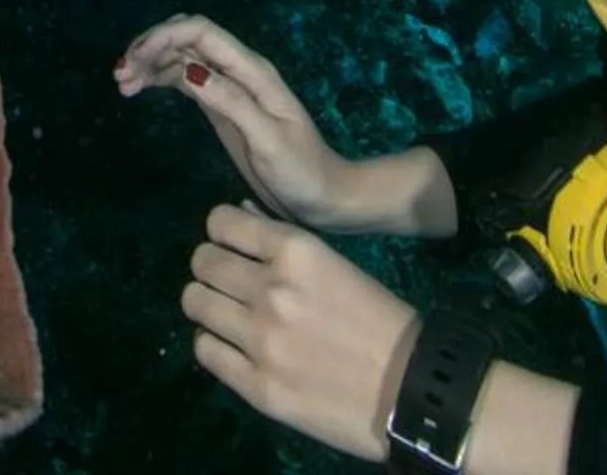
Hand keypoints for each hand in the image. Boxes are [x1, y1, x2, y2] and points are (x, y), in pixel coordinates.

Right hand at [117, 14, 354, 227]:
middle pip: (187, 37)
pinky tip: (140, 90)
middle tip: (120, 76)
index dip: (163, 37)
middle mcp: (238, 71)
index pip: (201, 32)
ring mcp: (228, 88)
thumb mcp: (268, 140)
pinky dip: (160, 79)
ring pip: (181, 58)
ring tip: (122, 84)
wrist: (323, 197)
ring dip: (150, 63)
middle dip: (150, 47)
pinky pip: (185, 80)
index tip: (133, 62)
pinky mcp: (221, 107)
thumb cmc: (301, 171)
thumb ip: (231, 102)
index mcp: (252, 72)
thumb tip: (189, 71)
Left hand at [180, 202, 419, 461]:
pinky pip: (204, 350)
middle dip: (210, 268)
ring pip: (194, 302)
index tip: (229, 246)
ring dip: (206, 304)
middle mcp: (271, 290)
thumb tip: (239, 217)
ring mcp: (260, 340)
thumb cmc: (381, 322)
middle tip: (226, 283)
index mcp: (297, 252)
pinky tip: (231, 346)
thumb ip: (284, 245)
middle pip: (202, 262)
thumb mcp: (336, 265)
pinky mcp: (257, 385)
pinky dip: (212, 343)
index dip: (220, 233)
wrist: (412, 389)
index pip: (221, 223)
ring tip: (226, 315)